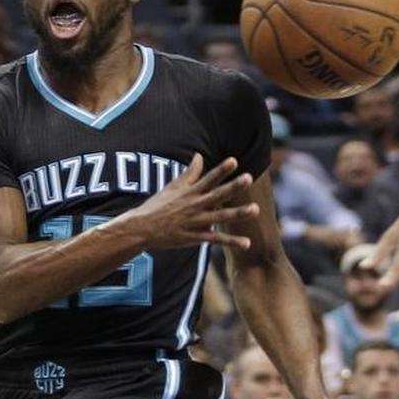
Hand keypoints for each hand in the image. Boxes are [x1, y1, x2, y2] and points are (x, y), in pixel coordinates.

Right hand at [121, 155, 259, 249]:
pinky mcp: (195, 237)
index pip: (208, 178)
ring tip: (255, 209)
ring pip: (220, 217)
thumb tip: (199, 155)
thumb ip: (190, 172)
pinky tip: (247, 243)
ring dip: (238, 213)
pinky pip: (216, 239)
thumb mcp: (173, 186)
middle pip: (217, 194)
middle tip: (248, 178)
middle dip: (233, 187)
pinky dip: (232, 241)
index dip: (221, 170)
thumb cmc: (159, 205)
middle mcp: (195, 205)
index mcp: (191, 192)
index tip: (234, 160)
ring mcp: (196, 221)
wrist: (142, 228)